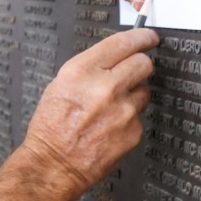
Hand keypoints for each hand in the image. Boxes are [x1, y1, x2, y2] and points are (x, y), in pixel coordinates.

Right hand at [21, 29, 155, 196]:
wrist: (53, 164)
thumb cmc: (51, 127)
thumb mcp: (60, 84)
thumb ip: (90, 69)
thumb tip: (115, 60)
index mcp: (83, 71)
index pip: (123, 43)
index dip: (141, 37)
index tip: (149, 36)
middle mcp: (105, 87)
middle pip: (143, 63)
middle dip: (139, 65)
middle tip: (131, 72)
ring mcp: (123, 111)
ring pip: (144, 90)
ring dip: (133, 94)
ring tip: (111, 108)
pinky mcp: (134, 131)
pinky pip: (139, 116)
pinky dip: (128, 119)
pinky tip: (110, 126)